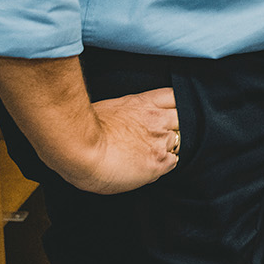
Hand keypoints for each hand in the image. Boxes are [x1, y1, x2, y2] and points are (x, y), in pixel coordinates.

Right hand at [50, 87, 180, 195]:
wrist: (80, 148)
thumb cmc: (85, 129)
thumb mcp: (110, 107)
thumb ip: (128, 111)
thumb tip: (130, 119)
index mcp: (143, 103)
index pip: (174, 97)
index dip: (175, 107)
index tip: (171, 113)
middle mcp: (157, 119)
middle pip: (183, 119)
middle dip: (176, 127)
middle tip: (159, 137)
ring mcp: (160, 141)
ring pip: (180, 142)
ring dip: (169, 147)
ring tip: (149, 154)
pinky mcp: (158, 162)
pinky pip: (173, 163)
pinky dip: (165, 165)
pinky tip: (150, 167)